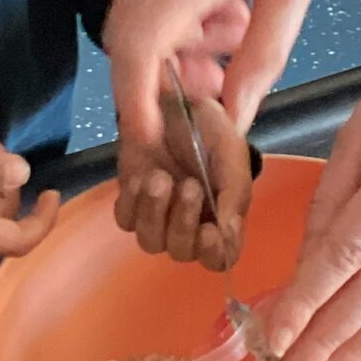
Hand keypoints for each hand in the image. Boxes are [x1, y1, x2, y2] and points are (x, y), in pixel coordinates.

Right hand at [106, 0, 352, 146]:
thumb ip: (263, 54)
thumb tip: (237, 118)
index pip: (137, 48)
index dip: (133, 101)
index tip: (149, 136)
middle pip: (128, 34)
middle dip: (160, 76)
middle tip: (213, 85)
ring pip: (138, 4)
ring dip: (176, 36)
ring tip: (234, 27)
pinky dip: (177, 0)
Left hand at [114, 89, 253, 267]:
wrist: (174, 102)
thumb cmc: (209, 129)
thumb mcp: (232, 155)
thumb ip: (235, 195)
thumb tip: (228, 234)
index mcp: (221, 219)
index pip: (220, 258)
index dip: (214, 254)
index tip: (209, 232)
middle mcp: (189, 224)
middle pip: (182, 252)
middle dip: (183, 223)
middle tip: (188, 186)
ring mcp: (157, 215)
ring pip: (151, 241)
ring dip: (155, 212)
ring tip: (159, 177)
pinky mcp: (131, 203)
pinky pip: (126, 221)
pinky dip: (133, 202)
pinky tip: (141, 176)